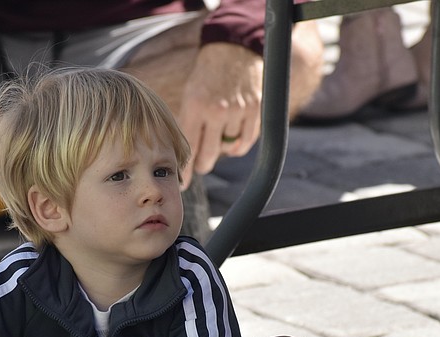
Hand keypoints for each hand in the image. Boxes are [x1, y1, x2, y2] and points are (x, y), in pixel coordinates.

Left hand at [178, 43, 263, 186]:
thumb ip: (188, 125)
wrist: (233, 49)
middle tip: (201, 165)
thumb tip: (184, 160)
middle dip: (202, 166)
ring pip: (227, 150)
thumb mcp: (190, 95)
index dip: (185, 170)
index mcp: (195, 106)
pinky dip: (237, 147)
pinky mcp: (256, 110)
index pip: (187, 148)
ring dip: (221, 150)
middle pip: (208, 157)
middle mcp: (216, 110)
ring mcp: (238, 111)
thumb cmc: (207, 76)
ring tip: (217, 140)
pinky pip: (245, 143)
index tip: (183, 184)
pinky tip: (231, 142)